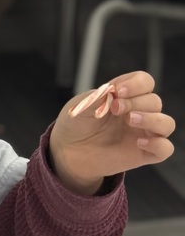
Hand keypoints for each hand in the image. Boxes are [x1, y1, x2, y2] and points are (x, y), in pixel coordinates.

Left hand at [49, 71, 175, 193]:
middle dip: (136, 102)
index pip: (145, 82)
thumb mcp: (80, 106)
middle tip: (115, 108)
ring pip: (166, 123)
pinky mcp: (143, 153)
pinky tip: (139, 142)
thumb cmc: (76, 125)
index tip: (118, 91)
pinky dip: (158, 144)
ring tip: (130, 120)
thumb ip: (97, 97)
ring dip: (152, 119)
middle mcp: (138, 112)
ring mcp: (142, 133)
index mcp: (125, 96)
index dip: (137, 84)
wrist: (68, 151)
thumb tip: (112, 91)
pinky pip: (165, 148)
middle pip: (154, 101)